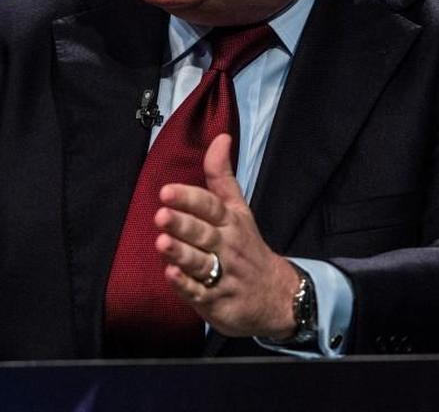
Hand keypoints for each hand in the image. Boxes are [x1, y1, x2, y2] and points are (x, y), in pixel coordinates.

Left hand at [156, 134, 300, 338]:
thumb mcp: (239, 209)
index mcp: (230, 222)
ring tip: (162, 243)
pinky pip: (199, 293)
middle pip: (203, 234)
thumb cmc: (248, 247)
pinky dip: (185, 286)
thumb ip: (222, 176)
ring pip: (200, 263)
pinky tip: (170, 275)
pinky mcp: (216, 302)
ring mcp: (222, 276)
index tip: (167, 191)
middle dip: (182, 224)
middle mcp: (226, 247)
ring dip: (181, 253)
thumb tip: (220, 137)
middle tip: (161, 215)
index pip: (210, 206)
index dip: (189, 198)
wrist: (277, 296)